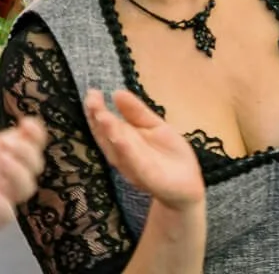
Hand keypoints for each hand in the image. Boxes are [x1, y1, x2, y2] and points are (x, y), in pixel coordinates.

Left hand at [0, 65, 49, 244]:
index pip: (30, 140)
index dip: (36, 132)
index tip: (26, 123)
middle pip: (35, 162)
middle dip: (29, 152)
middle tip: (6, 145)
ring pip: (26, 188)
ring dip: (21, 174)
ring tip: (1, 161)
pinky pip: (6, 216)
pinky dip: (5, 206)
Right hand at [84, 89, 204, 211]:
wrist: (187, 186)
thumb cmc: (169, 155)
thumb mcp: (155, 127)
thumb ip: (137, 112)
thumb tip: (117, 92)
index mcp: (124, 140)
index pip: (106, 124)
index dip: (97, 110)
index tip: (92, 92)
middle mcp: (123, 154)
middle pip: (106, 135)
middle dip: (98, 119)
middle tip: (91, 100)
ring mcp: (134, 166)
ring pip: (118, 149)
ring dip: (109, 134)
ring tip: (102, 116)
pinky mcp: (148, 177)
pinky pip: (135, 164)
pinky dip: (127, 152)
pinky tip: (121, 139)